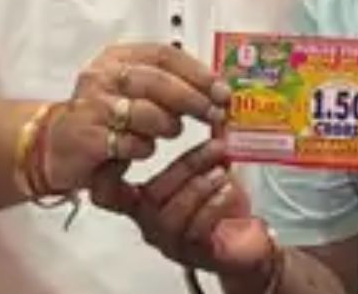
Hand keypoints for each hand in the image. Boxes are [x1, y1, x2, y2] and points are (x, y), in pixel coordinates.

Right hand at [45, 43, 230, 192]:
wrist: (54, 144)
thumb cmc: (102, 116)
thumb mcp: (133, 91)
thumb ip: (169, 84)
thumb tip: (216, 89)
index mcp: (117, 58)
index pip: (164, 55)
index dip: (198, 72)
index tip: (221, 90)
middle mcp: (101, 76)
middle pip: (157, 81)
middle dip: (193, 99)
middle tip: (214, 114)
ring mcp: (91, 105)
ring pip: (144, 112)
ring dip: (167, 125)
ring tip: (170, 132)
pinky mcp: (84, 136)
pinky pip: (128, 142)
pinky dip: (143, 148)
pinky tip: (142, 149)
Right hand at [96, 140, 283, 285]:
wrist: (249, 241)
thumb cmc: (223, 202)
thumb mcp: (216, 165)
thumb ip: (210, 139)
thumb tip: (217, 103)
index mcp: (144, 201)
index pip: (109, 192)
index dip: (108, 174)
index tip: (126, 146)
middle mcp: (150, 223)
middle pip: (151, 195)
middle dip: (185, 166)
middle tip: (215, 147)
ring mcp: (169, 241)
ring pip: (169, 215)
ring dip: (199, 186)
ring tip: (223, 170)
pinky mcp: (194, 254)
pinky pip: (194, 231)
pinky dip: (212, 206)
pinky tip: (228, 190)